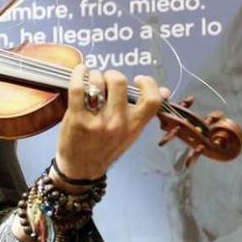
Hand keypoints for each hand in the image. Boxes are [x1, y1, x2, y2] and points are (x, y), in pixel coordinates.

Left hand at [55, 65, 165, 183]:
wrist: (82, 169)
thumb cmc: (106, 148)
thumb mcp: (130, 133)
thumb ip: (144, 112)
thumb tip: (164, 90)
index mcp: (134, 126)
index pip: (151, 99)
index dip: (148, 83)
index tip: (139, 79)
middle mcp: (118, 122)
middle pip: (118, 82)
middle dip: (111, 74)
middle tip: (106, 79)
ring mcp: (97, 121)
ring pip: (97, 83)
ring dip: (94, 75)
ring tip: (91, 80)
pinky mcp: (76, 119)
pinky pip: (78, 89)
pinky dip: (78, 75)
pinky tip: (80, 72)